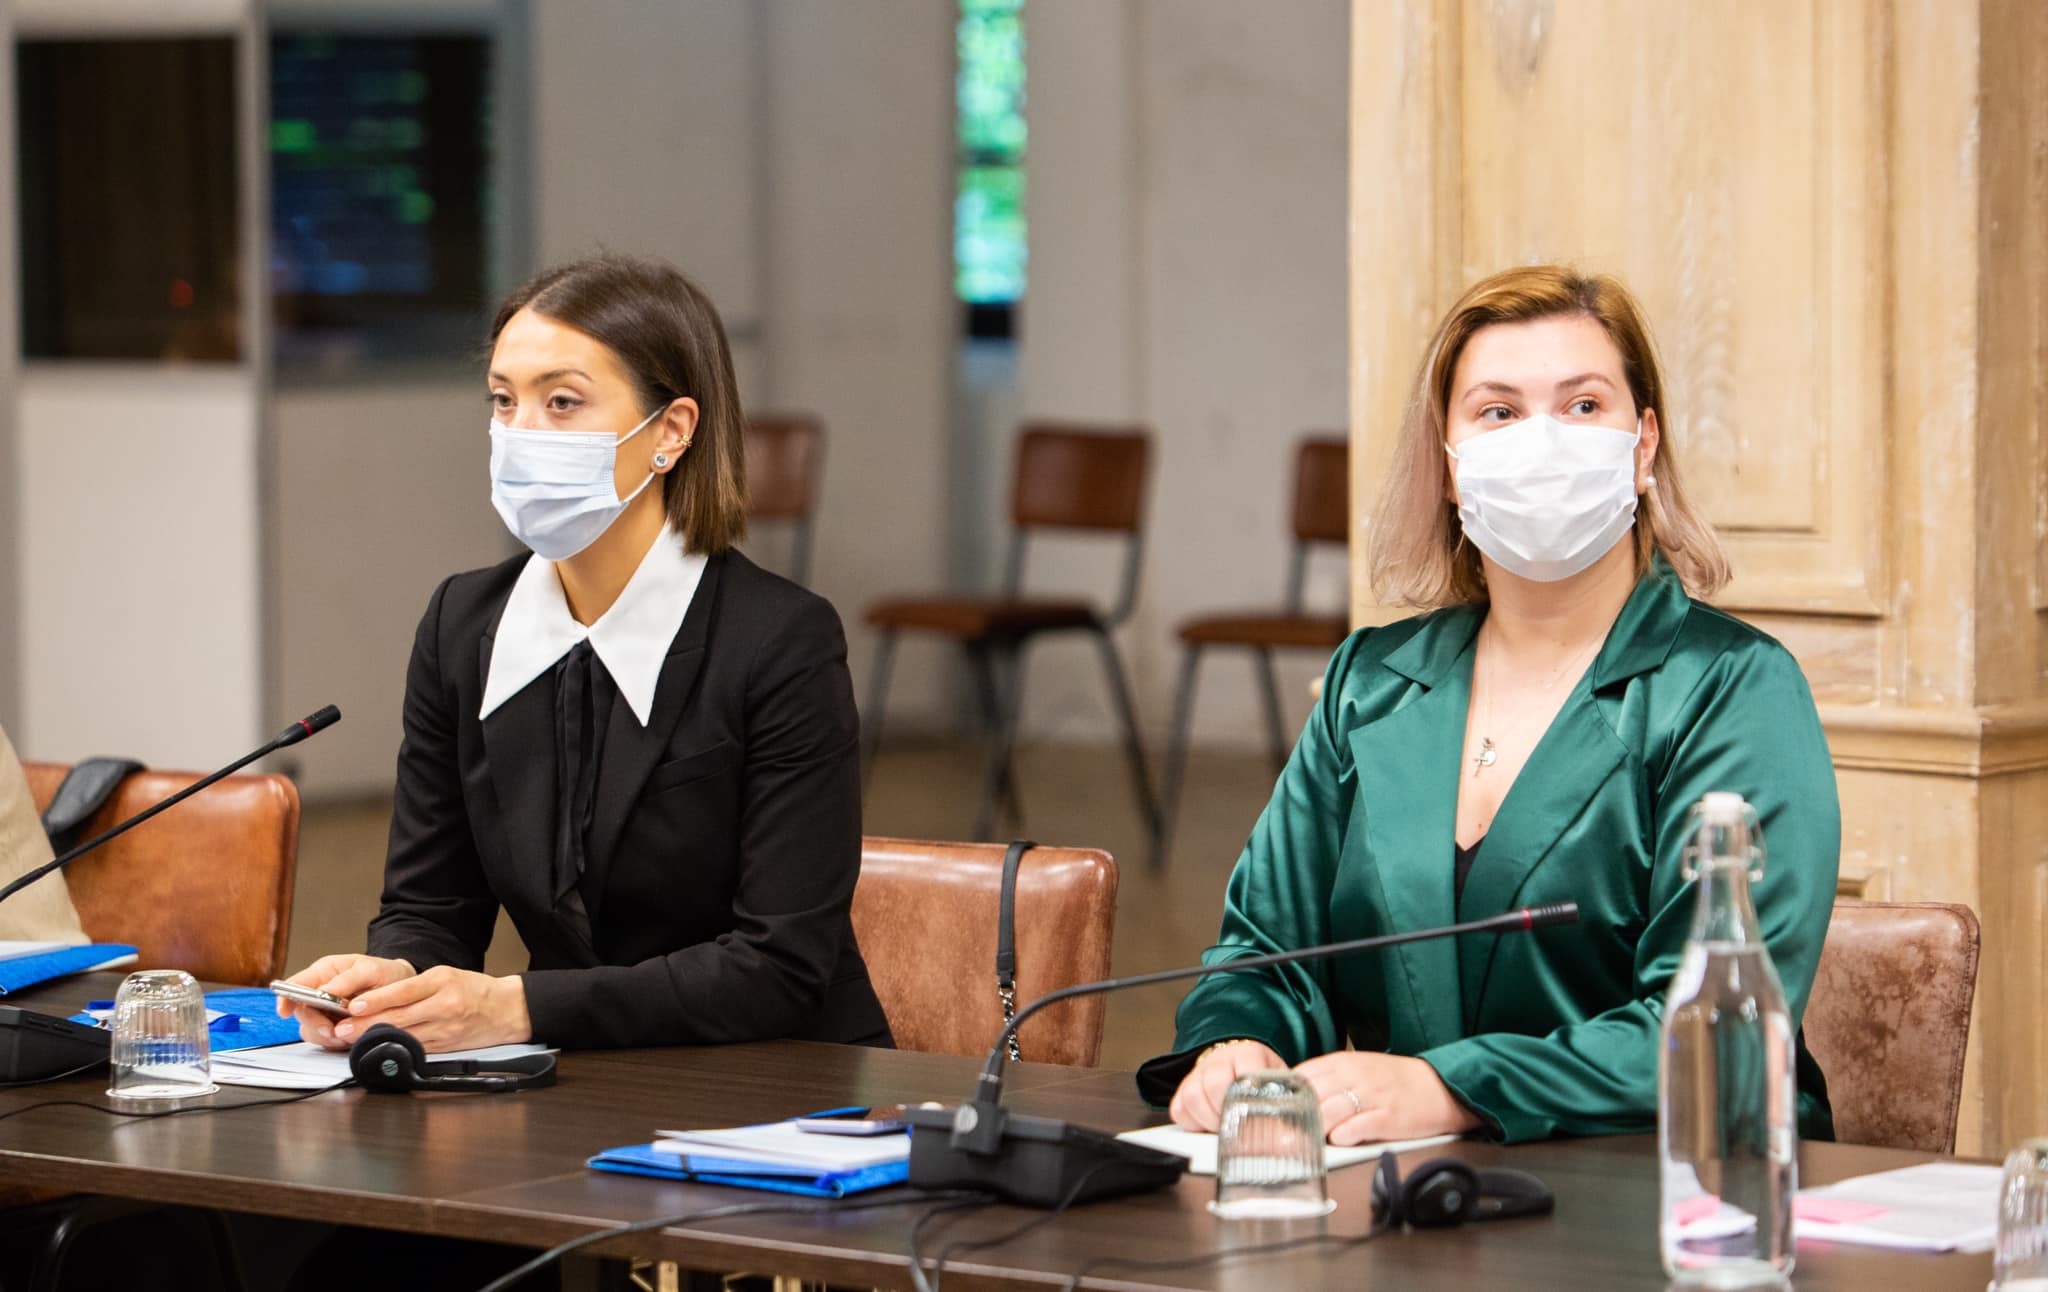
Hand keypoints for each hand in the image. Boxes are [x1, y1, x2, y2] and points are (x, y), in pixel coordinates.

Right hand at [274, 953, 415, 1049]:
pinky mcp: (335, 1028)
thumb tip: (326, 989)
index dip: (286, 998)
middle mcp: (320, 992)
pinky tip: (349, 1038)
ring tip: (346, 1034)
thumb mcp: (372, 969)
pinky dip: (335, 1042)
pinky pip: (326, 1040)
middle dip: (315, 1024)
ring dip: (327, 1036)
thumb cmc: (385, 974)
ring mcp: (326, 1012)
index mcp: (325, 972)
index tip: (286, 1011)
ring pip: (311, 1030)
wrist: (402, 989)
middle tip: (332, 1029)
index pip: (295, 984)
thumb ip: (349, 979)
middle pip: (301, 1012)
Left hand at [335, 965, 531, 1053]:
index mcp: (442, 982)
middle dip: (366, 1024)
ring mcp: (445, 1028)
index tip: (353, 1006)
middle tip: (342, 1028)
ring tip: (351, 1040)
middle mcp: (443, 1005)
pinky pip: (415, 1048)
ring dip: (374, 1039)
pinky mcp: (445, 1046)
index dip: (376, 1000)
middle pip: (399, 1017)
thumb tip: (377, 999)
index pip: (403, 992)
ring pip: (404, 1035)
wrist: (507, 1010)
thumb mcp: (447, 976)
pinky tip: (378, 1049)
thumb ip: (415, 987)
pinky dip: (394, 1048)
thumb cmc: (475, 990)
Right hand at [1168, 1039, 1285, 1131]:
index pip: (1244, 1074)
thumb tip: (1288, 1135)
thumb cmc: (1263, 1082)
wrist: (1241, 1066)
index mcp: (1249, 1053)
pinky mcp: (1182, 1090)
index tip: (1255, 1121)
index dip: (1248, 1102)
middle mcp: (1219, 1060)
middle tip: (1238, 1128)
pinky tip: (1209, 1125)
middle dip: (1226, 1114)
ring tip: (1224, 1128)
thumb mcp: (1280, 1085)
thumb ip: (1284, 1103)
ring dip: (1209, 1120)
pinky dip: (1192, 1123)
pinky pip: (1179, 1110)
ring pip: (1192, 1097)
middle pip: (1214, 1085)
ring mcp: (1198, 1073)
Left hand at [1292, 1051, 1481, 1144]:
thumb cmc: (1394, 1081)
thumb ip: (1328, 1080)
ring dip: (1317, 1129)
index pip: (1300, 1076)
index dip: (1287, 1097)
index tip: (1280, 1113)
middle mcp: (1353, 1076)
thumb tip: (1295, 1098)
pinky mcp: (1387, 1118)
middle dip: (1297, 1117)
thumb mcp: (1357, 1069)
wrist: (1441, 1086)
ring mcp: (1370, 1096)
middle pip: (1309, 1096)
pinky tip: (1342, 1140)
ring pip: (1327, 1113)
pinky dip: (1342, 1137)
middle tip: (1292, 1133)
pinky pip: (1353, 1129)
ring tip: (1316, 1140)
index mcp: (1342, 1062)